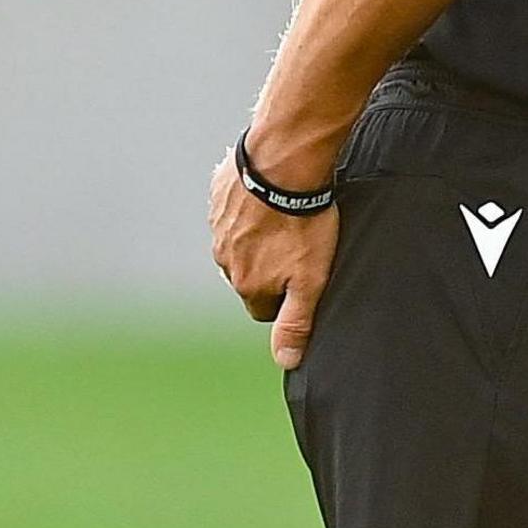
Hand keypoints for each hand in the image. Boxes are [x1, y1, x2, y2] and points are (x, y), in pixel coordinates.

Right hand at [208, 148, 339, 371]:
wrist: (283, 166)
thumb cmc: (304, 224)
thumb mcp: (310, 280)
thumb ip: (296, 322)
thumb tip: (285, 361)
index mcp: (246, 283)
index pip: (263, 309)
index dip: (286, 300)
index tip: (304, 280)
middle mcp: (224, 260)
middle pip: (250, 277)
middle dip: (271, 269)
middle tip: (301, 248)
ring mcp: (217, 228)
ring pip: (240, 244)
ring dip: (260, 239)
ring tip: (289, 221)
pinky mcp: (219, 198)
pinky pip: (233, 212)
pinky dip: (250, 210)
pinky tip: (273, 198)